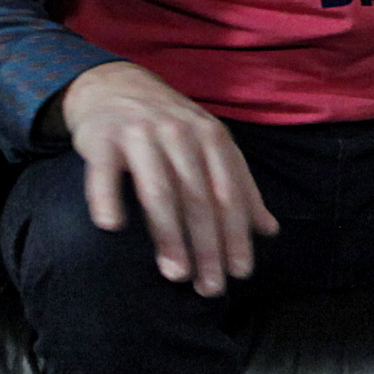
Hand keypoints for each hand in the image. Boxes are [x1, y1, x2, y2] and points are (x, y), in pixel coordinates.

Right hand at [57, 61, 276, 297]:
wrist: (115, 85)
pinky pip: (104, 171)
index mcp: (213, 139)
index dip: (237, 235)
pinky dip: (107, 196)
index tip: (240, 273)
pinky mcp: (103, 138)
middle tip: (209, 287)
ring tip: (175, 274)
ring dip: (168, 234)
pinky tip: (111, 226)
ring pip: (159, 190)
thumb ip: (238, 187)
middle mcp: (182, 135)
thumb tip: (270, 230)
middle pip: (199, 198)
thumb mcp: (211, 148)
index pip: (230, 195)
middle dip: (208, 246)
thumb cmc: (170, 127)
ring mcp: (141, 135)